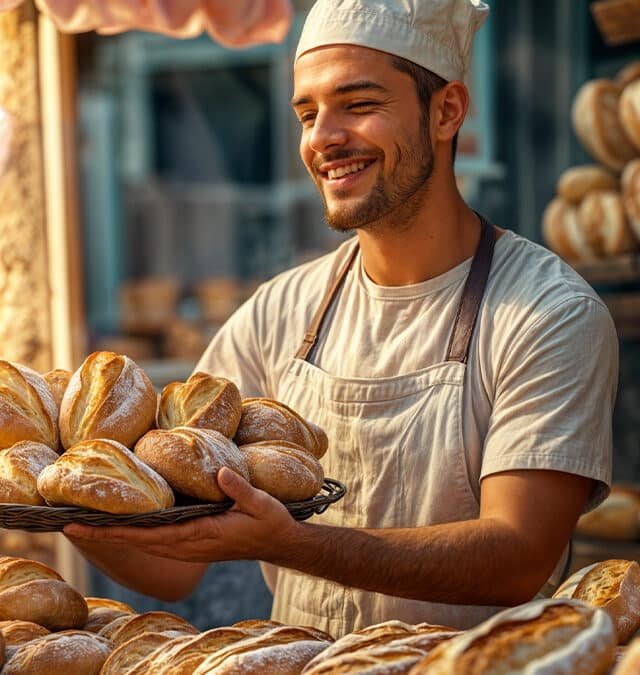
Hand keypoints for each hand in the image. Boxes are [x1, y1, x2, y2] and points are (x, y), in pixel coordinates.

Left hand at [63, 468, 299, 563]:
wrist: (281, 543)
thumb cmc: (271, 522)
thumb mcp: (260, 503)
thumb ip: (238, 488)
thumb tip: (218, 471)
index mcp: (200, 535)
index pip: (149, 535)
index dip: (115, 530)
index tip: (85, 525)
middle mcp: (189, 544)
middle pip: (138, 541)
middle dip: (102, 534)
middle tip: (68, 523)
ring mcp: (190, 545)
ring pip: (145, 542)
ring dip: (115, 534)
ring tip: (87, 522)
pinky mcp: (193, 541)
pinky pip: (157, 540)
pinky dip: (136, 533)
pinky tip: (127, 523)